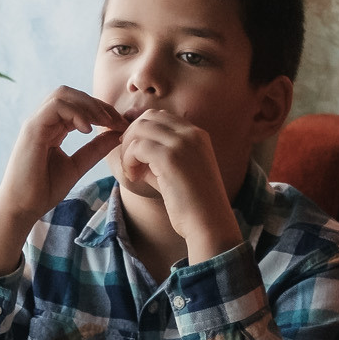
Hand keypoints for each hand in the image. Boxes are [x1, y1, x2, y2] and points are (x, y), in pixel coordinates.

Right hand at [0, 88, 125, 276]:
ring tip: (104, 122)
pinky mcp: (32, 130)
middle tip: (116, 120)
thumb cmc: (43, 190)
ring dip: (88, 105)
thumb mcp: (77, 166)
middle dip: (97, 103)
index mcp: (52, 128)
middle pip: (70, 93)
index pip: (77, 105)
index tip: (121, 124)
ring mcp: (36, 123)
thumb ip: (95, 149)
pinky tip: (88, 130)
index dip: (101, 110)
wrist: (22, 208)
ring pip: (63, 95)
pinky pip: (55, 107)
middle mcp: (42, 121)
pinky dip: (75, 113)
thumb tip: (117, 133)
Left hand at [115, 110, 240, 263]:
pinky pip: (137, 147)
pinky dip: (129, 160)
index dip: (140, 131)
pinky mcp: (171, 158)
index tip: (134, 153)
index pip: (160, 116)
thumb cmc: (193, 204)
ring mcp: (183, 143)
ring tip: (132, 171)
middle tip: (129, 161)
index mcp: (197, 134)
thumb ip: (156, 159)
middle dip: (131, 136)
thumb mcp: (176, 173)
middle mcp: (192, 133)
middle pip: (148, 117)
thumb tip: (131, 152)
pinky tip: (134, 177)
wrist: (209, 223)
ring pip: (140, 129)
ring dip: (128, 149)